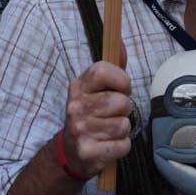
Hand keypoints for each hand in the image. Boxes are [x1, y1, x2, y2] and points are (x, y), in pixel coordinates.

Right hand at [60, 49, 131, 180]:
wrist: (71, 152)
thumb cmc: (90, 115)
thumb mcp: (96, 89)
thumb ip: (112, 66)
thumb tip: (120, 42)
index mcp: (78, 86)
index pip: (103, 71)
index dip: (121, 81)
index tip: (121, 89)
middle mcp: (76, 106)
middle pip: (121, 102)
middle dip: (124, 110)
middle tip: (112, 114)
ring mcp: (80, 130)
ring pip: (124, 125)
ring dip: (122, 130)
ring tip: (109, 131)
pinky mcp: (88, 152)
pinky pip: (123, 145)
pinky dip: (121, 146)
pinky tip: (109, 145)